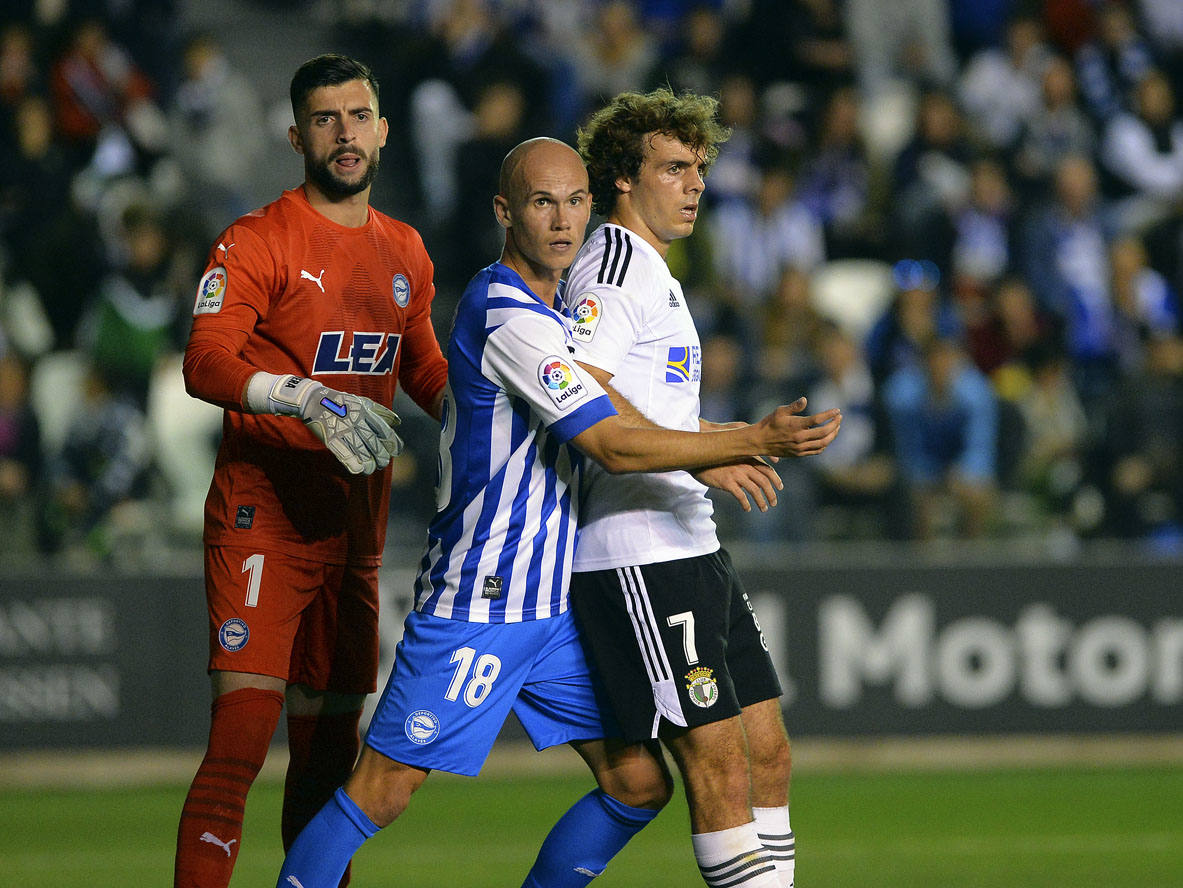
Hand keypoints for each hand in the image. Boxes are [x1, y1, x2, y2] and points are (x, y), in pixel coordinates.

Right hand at [266, 375, 402, 474]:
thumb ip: (381, 412)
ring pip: (361, 451)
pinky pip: (344, 454)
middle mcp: (356, 421)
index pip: (384, 430)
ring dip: (370, 463)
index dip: (393, 443)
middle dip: (382, 456)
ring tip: (373, 468)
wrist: (314, 399)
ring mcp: (343, 430)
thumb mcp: (363, 402)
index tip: (396, 451)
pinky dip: (354, 464)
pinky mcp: (331, 439)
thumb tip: (398, 422)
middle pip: (374, 443)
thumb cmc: (341, 402)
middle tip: (383, 462)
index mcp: (365, 412)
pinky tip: (360, 470)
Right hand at [694, 458, 782, 511]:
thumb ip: (745, 458)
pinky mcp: (726, 482)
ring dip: (762, 501)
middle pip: (765, 481)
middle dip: (772, 493)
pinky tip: (747, 509)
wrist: (697, 457)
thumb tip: (755, 466)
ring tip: (764, 508)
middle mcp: (745, 466)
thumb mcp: (732, 454)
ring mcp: (736, 474)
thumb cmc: (715, 456)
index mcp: (748, 458)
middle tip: (774, 503)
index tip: (780, 487)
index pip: (768, 469)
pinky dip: (746, 504)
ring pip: (755, 490)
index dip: (776, 479)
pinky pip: (741, 496)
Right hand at [755, 397, 840, 458]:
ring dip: (833, 435)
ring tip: (837, 427)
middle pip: (824, 432)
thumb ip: (793, 406)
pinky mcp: (799, 454)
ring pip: (823, 443)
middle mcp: (800, 438)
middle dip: (835, 424)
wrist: (759, 441)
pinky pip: (817, 450)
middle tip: (839, 418)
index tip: (837, 410)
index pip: (818, 420)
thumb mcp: (779, 411)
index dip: (830, 415)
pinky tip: (827, 437)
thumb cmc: (769, 423)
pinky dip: (825, 444)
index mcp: (796, 425)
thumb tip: (805, 399)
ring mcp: (800, 447)